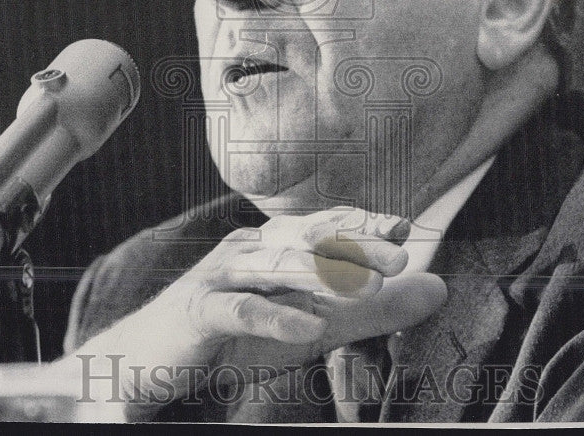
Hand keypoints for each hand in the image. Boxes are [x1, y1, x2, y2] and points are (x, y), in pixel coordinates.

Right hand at [61, 206, 446, 416]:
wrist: (144, 360)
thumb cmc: (231, 335)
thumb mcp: (312, 321)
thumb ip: (374, 311)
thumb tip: (439, 287)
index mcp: (275, 246)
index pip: (325, 225)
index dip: (362, 223)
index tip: (405, 227)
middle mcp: (250, 249)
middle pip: (306, 238)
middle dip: (353, 244)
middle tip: (399, 256)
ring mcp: (221, 276)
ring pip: (275, 268)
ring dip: (320, 274)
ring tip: (365, 287)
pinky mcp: (199, 310)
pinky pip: (241, 310)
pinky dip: (275, 317)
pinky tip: (310, 327)